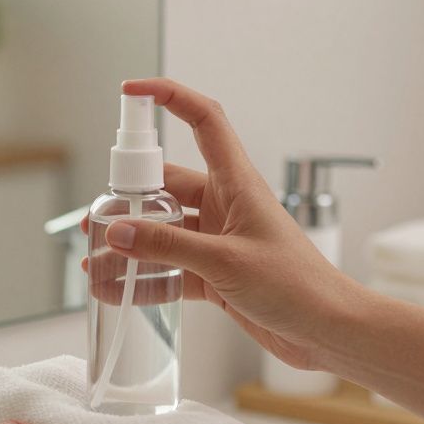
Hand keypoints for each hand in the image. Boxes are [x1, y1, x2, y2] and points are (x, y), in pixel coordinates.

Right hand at [82, 78, 363, 371]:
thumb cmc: (298, 285)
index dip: (170, 97)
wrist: (327, 330)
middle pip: (167, 186)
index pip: (204, 121)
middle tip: (96, 218)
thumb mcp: (225, 262)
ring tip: (96, 261)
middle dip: (129, 199)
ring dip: (131, 246)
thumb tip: (118, 232)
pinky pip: (170, 270)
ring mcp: (219, 241)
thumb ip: (168, 247)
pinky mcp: (216, 275)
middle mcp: (226, 206)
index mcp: (237, 183)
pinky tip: (117, 291)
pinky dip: (144, 279)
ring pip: (164, 233)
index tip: (132, 92)